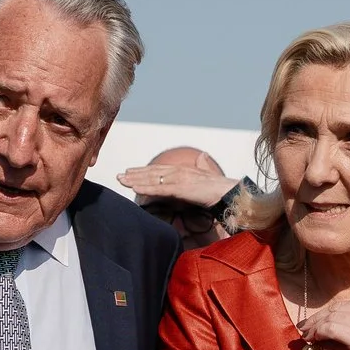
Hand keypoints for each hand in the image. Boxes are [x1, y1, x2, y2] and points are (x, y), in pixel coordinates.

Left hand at [118, 163, 238, 209]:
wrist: (229, 192)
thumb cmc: (220, 187)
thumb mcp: (209, 175)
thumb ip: (203, 166)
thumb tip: (202, 156)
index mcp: (183, 169)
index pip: (159, 170)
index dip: (143, 171)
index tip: (131, 172)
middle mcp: (178, 171)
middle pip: (152, 173)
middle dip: (135, 174)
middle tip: (120, 176)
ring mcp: (179, 179)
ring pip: (152, 179)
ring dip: (135, 180)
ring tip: (122, 181)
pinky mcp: (180, 188)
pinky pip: (159, 189)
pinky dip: (146, 188)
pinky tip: (135, 188)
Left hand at [302, 299, 349, 349]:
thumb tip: (322, 329)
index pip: (344, 305)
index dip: (325, 313)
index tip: (312, 322)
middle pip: (336, 309)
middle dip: (316, 318)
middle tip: (304, 328)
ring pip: (331, 318)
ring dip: (314, 327)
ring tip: (306, 336)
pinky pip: (330, 329)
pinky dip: (318, 333)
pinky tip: (313, 340)